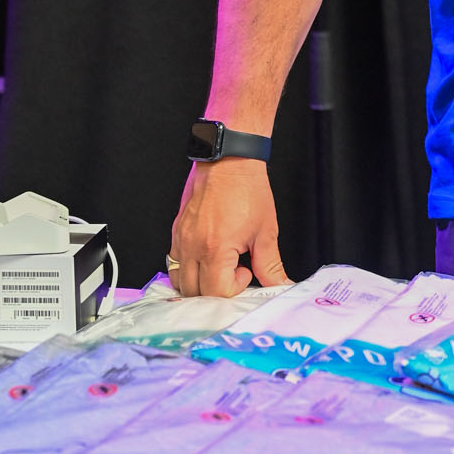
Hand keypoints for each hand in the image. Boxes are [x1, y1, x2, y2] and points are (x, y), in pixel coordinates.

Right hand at [168, 159, 291, 297]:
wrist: (230, 162)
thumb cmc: (247, 191)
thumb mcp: (265, 232)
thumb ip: (270, 265)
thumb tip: (279, 285)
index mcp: (215, 248)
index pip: (217, 292)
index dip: (236, 288)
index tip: (246, 271)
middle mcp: (192, 246)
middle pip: (195, 292)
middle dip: (217, 291)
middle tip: (234, 273)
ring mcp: (181, 239)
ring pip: (179, 281)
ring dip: (199, 285)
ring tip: (219, 269)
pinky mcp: (176, 232)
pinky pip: (173, 262)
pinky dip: (186, 270)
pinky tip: (205, 261)